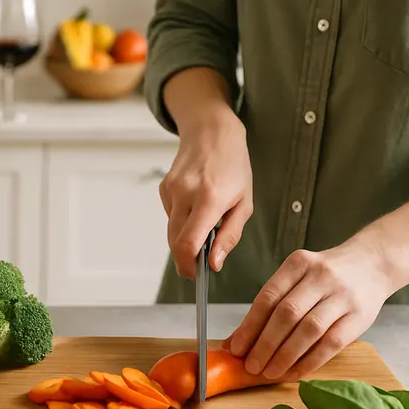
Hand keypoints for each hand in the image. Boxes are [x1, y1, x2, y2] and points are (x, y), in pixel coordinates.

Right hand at [159, 115, 252, 278]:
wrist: (213, 133)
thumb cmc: (234, 168)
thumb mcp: (244, 203)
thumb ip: (229, 236)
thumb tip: (215, 263)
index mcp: (209, 199)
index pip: (187, 243)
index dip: (188, 265)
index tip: (196, 275)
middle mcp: (185, 194)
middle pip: (175, 242)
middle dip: (186, 257)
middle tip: (201, 261)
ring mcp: (171, 190)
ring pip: (172, 230)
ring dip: (185, 237)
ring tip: (205, 224)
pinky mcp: (164, 188)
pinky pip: (171, 215)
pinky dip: (182, 219)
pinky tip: (195, 205)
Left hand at [227, 239, 394, 382]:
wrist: (373, 263)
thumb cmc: (326, 275)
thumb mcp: (298, 276)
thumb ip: (273, 303)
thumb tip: (239, 339)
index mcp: (299, 263)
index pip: (268, 297)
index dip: (250, 325)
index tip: (236, 348)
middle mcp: (320, 276)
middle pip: (287, 314)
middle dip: (265, 344)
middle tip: (251, 365)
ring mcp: (342, 295)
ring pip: (309, 330)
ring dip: (285, 355)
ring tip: (269, 372)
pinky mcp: (360, 316)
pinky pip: (331, 343)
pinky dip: (310, 361)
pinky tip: (294, 372)